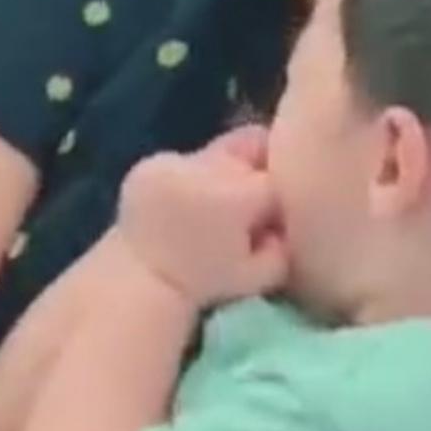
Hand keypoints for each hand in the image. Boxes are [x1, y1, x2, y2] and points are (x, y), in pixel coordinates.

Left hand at [117, 128, 286, 304]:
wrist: (142, 282)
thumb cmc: (207, 282)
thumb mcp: (262, 276)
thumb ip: (288, 245)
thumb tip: (287, 221)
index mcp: (239, 195)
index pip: (280, 176)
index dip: (281, 196)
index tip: (273, 218)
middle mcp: (208, 167)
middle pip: (253, 148)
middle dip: (256, 172)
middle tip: (248, 204)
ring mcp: (176, 161)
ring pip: (219, 151)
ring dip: (223, 172)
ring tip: (212, 206)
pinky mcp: (151, 162)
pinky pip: (186, 160)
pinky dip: (190, 176)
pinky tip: (183, 203)